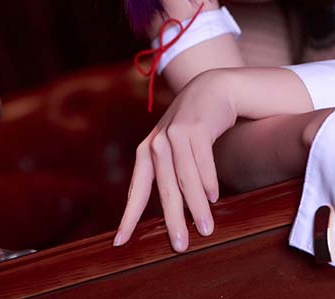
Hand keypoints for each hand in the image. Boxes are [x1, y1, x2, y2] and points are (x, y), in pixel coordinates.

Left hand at [113, 69, 237, 251]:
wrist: (213, 89)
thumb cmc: (194, 126)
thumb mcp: (174, 147)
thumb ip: (168, 173)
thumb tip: (170, 214)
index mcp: (147, 152)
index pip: (137, 191)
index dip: (128, 218)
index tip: (120, 243)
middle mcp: (157, 143)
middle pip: (164, 190)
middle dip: (172, 220)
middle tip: (180, 246)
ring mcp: (175, 133)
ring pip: (185, 178)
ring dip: (197, 206)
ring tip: (206, 229)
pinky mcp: (195, 127)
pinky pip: (203, 161)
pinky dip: (208, 181)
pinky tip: (214, 197)